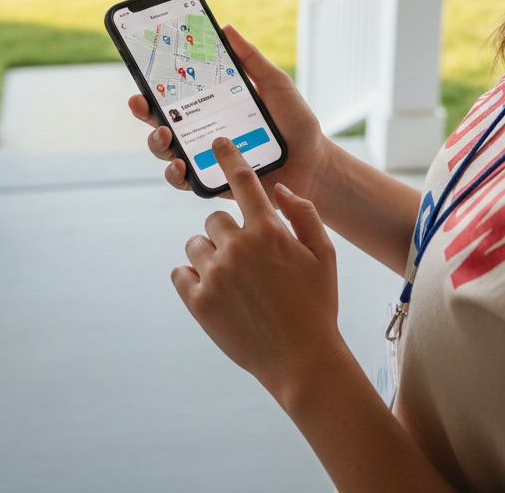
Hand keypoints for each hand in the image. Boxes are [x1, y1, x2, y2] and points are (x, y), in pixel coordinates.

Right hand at [127, 24, 331, 203]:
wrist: (314, 164)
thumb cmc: (295, 123)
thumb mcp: (274, 84)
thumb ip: (251, 59)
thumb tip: (226, 28)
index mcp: (214, 105)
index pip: (177, 94)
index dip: (155, 84)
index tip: (144, 71)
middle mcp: (205, 131)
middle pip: (161, 121)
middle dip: (144, 112)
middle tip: (140, 102)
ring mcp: (206, 158)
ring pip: (167, 152)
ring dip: (157, 143)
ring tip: (164, 133)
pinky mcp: (214, 182)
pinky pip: (187, 182)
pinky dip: (177, 175)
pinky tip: (181, 165)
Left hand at [173, 136, 345, 401]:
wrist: (302, 361)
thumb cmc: (317, 304)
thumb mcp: (324, 254)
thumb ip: (304, 214)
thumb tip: (278, 189)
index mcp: (268, 231)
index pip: (242, 181)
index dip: (229, 157)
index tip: (217, 143)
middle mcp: (238, 247)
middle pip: (214, 218)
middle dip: (228, 232)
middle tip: (247, 259)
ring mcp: (215, 275)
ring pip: (196, 244)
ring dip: (210, 254)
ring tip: (234, 281)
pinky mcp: (198, 302)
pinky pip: (180, 273)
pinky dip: (192, 278)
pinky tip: (215, 292)